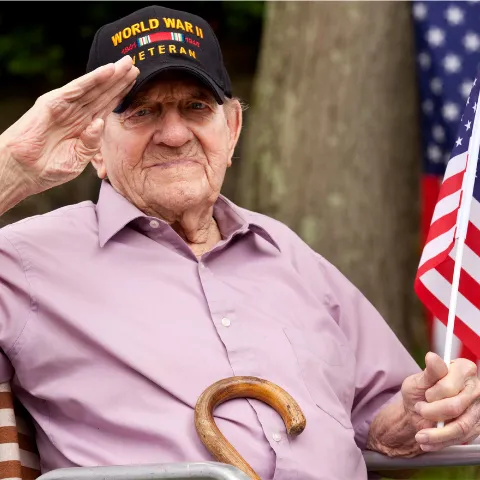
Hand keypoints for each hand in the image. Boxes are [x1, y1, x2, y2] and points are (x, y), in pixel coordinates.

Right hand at [0, 55, 138, 195]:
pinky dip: (92, 79)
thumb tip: (99, 123)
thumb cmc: (49, 168)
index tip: (137, 83)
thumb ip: (91, 143)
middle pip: (103, 93)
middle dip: (120, 80)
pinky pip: (77, 89)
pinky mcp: (53, 103)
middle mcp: (76, 113)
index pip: (107, 106)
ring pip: (93, 88)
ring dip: (111, 75)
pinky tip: (108, 71)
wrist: (23, 171)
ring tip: (127, 63)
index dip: (121, 94)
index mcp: (84, 125)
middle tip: (137, 65)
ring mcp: (65, 106)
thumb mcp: (78, 159)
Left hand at [401, 351, 479, 451]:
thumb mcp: (418, 380)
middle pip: (454, 407)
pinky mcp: (476, 427)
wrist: (418, 410)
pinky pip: (461, 439)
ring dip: (436, 434)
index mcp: (463, 369)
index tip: (425, 395)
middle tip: (419, 409)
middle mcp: (475, 388)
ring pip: (460, 426)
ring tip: (420, 434)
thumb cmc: (419, 390)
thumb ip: (429, 372)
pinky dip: (441, 442)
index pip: (449, 387)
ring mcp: (478, 409)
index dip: (433, 394)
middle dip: (431, 412)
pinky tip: (427, 441)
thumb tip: (432, 357)